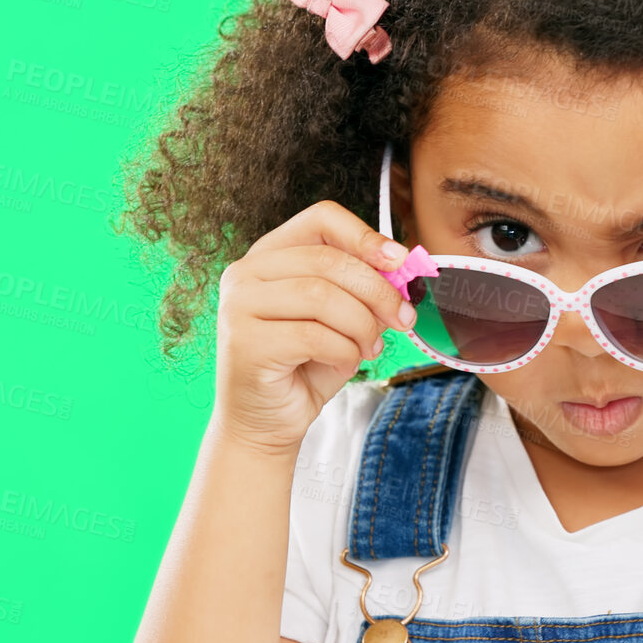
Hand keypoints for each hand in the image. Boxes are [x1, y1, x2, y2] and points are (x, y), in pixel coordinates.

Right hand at [211, 200, 417, 454]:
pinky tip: (345, 362)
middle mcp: (245, 273)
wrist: (267, 423)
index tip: (400, 261)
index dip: (365, 235)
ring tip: (370, 348)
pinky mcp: (245, 343)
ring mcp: (238, 306)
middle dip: (377, 291)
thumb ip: (364, 289)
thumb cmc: (305, 366)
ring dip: (362, 325)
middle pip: (329, 260)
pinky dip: (344, 351)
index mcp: (270, 255)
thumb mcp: (344, 318)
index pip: (321, 218)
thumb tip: (404, 269)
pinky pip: (314, 336)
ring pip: (322, 296)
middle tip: (403, 318)